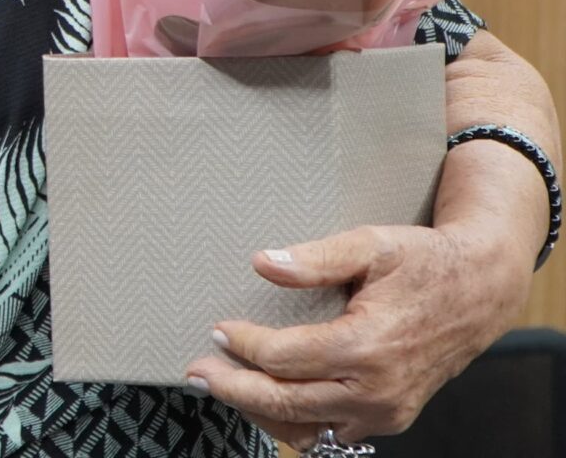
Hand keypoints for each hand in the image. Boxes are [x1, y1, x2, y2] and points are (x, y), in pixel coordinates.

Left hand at [184, 218, 530, 445]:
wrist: (481, 290)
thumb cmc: (425, 263)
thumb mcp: (371, 245)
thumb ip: (315, 258)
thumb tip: (263, 262)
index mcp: (367, 346)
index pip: (282, 358)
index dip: (242, 345)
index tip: (217, 330)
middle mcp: (376, 389)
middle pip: (286, 401)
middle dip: (234, 388)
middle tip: (196, 371)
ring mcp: (386, 410)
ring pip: (307, 427)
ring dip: (261, 411)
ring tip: (224, 386)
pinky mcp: (391, 417)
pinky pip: (332, 433)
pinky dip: (296, 421)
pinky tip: (268, 399)